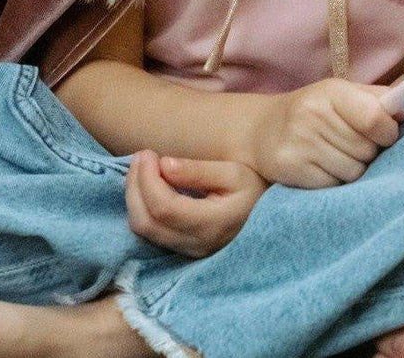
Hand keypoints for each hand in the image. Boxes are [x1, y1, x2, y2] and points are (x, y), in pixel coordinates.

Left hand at [125, 150, 269, 258]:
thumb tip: (163, 165)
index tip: (149, 153)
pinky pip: (150, 232)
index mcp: (211, 223)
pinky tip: (148, 185)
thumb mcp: (233, 172)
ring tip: (142, 167)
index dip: (147, 179)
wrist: (268, 216)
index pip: (163, 207)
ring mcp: (188, 251)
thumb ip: (198, 171)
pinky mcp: (182, 249)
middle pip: (146, 222)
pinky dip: (141, 207)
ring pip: (143, 230)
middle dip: (134, 186)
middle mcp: (195, 243)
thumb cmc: (254, 189)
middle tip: (142, 155)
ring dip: (134, 197)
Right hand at [246, 79, 403, 188]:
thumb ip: (376, 99)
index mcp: (331, 91)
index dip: (388, 132)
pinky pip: (334, 186)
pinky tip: (321, 167)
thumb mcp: (341, 94)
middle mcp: (313, 114)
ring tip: (335, 155)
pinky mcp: (291, 168)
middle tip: (353, 145)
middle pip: (367, 150)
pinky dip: (334, 181)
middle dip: (369, 152)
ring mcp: (300, 142)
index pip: (374, 118)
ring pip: (354, 172)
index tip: (386, 135)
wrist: (262, 130)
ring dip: (353, 169)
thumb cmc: (313, 110)